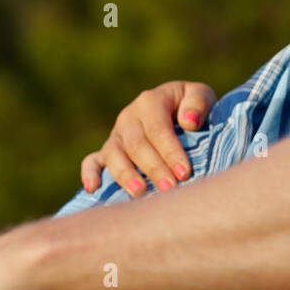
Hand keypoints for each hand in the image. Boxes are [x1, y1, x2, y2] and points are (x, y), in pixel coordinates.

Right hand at [81, 80, 216, 196]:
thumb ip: (198, 103)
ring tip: (140, 193)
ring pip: (113, 154)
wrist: (178, 108)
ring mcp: (116, 135)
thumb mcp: (200, 95)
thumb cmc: (192, 107)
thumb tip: (188, 122)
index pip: (158, 129)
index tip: (184, 173)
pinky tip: (92, 189)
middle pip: (136, 144)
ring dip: (125, 175)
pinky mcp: (108, 151)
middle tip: (169, 188)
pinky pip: (92, 161)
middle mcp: (129, 117)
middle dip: (153, 168)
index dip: (170, 151)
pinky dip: (89, 174)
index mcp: (150, 101)